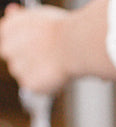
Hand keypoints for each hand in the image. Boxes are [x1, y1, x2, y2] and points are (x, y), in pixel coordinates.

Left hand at [0, 0, 115, 93]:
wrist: (72, 45)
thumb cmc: (60, 29)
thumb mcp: (38, 15)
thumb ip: (23, 20)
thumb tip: (13, 12)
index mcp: (8, 28)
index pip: (6, 38)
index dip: (21, 43)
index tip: (33, 45)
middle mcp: (8, 48)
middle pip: (13, 58)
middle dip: (27, 60)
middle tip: (44, 57)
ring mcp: (17, 68)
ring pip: (23, 74)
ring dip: (36, 72)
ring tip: (53, 65)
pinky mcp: (29, 84)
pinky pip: (34, 87)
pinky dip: (44, 84)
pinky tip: (54, 74)